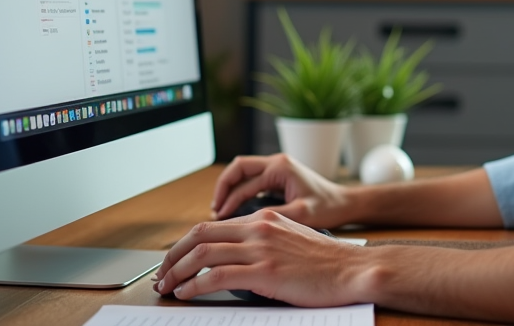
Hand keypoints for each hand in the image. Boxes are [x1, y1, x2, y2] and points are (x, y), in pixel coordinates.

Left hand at [153, 209, 369, 303]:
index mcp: (264, 218)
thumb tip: (235, 259)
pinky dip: (196, 286)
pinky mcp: (265, 271)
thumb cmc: (325, 262)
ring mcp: (261, 248)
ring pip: (204, 254)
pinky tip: (187, 294)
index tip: (174, 260)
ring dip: (178, 272)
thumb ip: (263, 242)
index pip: (211, 226)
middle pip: (200, 234)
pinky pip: (217, 276)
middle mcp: (259, 227)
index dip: (185, 243)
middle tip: (161, 275)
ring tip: (167, 287)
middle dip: (173, 256)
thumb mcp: (290, 240)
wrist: (352, 269)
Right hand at [211, 153, 355, 227]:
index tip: (220, 219)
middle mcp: (277, 162)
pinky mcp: (278, 176)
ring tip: (220, 210)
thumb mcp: (301, 214)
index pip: (244, 181)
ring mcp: (277, 167)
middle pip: (238, 167)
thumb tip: (246, 224)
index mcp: (281, 167)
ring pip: (243, 172)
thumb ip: (274, 216)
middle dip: (223, 187)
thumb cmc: (328, 208)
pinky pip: (252, 179)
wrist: (345, 203)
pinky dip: (240, 191)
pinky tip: (235, 210)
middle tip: (215, 210)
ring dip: (230, 188)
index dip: (229, 200)